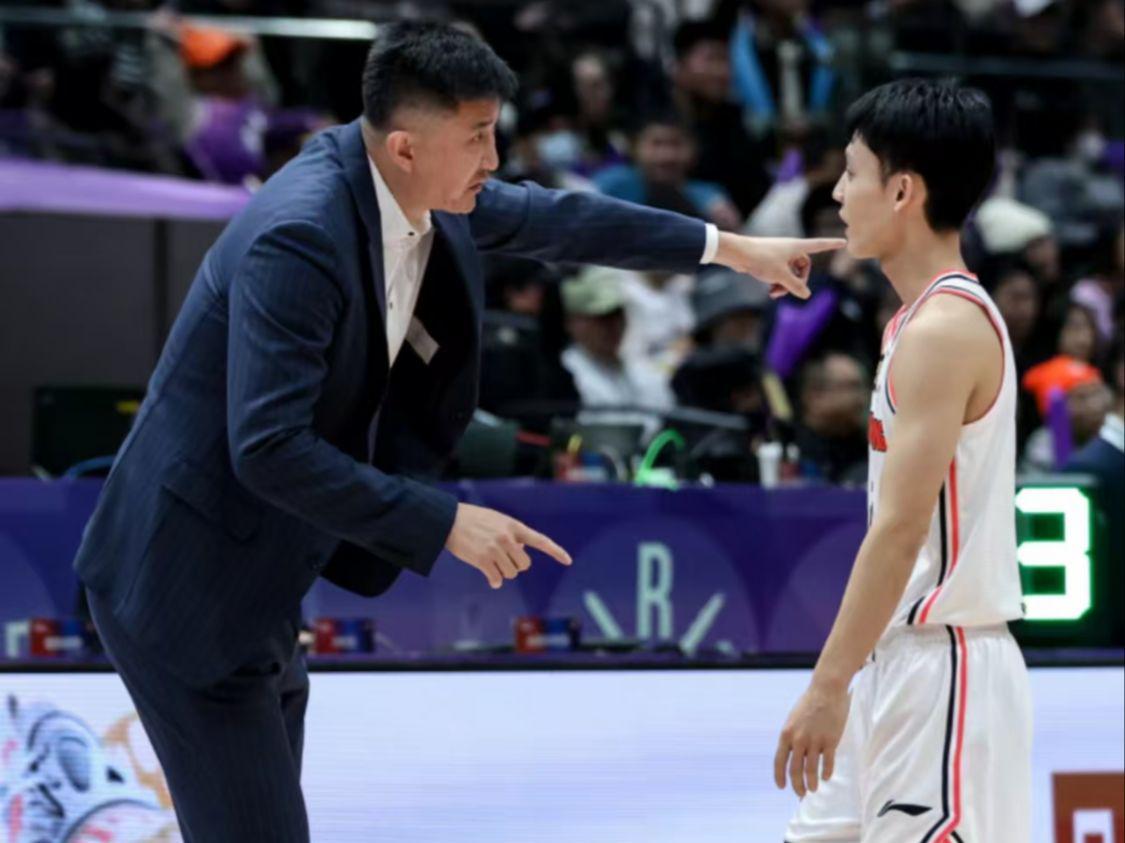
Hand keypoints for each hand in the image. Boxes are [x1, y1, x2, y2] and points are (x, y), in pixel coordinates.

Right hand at [444, 503, 571, 588]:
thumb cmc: (474, 520)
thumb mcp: (497, 520)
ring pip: (510, 573)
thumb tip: (521, 554)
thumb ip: (512, 534)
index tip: (568, 561)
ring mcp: (495, 549)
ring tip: (491, 562)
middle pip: (524, 565)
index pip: (540, 540)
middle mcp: (507, 538)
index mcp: (514, 526)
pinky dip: (494, 581)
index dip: (556, 551)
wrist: (449, 520)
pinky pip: (496, 579)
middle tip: (503, 560)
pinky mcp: (482, 560)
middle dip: (516, 566)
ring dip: (502, 572)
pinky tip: (490, 579)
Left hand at [713, 234, 845, 300]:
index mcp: (797, 246)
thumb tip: (806, 295)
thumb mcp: (781, 275)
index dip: (832, 245)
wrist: (737, 253)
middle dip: (798, 281)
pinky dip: (777, 282)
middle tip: (788, 291)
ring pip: (790, 272)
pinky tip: (770, 291)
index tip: (844, 242)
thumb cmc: (761, 259)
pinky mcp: (769, 260)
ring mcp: (780, 254)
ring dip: (786, 285)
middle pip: (804, 266)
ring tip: (775, 294)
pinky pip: (780, 273)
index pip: (820, 245)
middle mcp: (790, 248)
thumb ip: (796, 286)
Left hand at [774, 680, 849, 797]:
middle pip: (795, 770)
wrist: (826, 690)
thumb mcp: (793, 720)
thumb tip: (792, 756)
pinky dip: (826, 772)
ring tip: (813, 790)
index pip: (779, 761)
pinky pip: (827, 762)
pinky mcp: (830, 740)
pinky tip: (826, 777)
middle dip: (797, 785)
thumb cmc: (809, 704)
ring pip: (811, 770)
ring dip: (812, 783)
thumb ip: (791, 737)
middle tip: (801, 794)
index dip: (779, 777)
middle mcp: (798, 739)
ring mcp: (814, 740)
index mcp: (786, 734)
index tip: (782, 787)